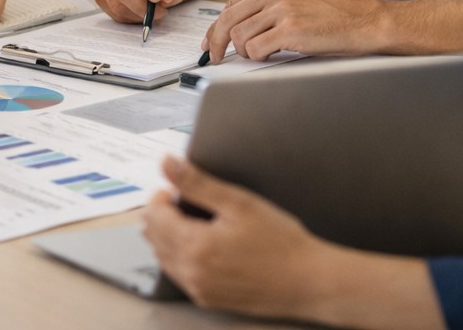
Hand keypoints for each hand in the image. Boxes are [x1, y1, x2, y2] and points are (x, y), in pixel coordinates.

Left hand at [143, 155, 324, 318]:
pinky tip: (204, 245)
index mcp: (194, 246)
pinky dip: (181, 256)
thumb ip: (197, 183)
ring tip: (198, 222)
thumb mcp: (239, 203)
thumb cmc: (280, 241)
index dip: (161, 195)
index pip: (153, 215)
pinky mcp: (208, 300)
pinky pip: (180, 274)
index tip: (177, 187)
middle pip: (153, 237)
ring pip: (163, 257)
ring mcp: (198, 289)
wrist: (309, 281)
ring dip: (170, 235)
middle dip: (163, 214)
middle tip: (188, 201)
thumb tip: (166, 163)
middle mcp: (190, 273)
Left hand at [201, 0, 382, 60]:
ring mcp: (282, 9)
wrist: (362, 22)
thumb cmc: (330, 15)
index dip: (216, 26)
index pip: (231, 5)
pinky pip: (255, 48)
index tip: (210, 41)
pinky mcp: (290, 30)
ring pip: (239, 35)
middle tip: (215, 56)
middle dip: (217, 42)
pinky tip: (271, 53)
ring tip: (260, 53)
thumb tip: (234, 26)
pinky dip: (257, 56)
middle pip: (228, 19)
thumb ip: (266, 5)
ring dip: (244, 51)